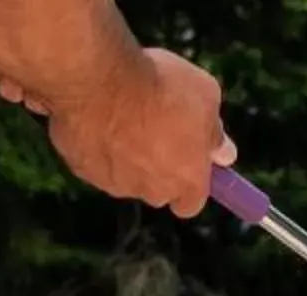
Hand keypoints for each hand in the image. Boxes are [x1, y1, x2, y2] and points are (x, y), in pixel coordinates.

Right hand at [0, 46, 231, 216]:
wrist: (100, 80)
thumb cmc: (161, 85)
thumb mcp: (205, 95)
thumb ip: (215, 131)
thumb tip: (225, 154)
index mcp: (187, 181)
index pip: (191, 203)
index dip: (191, 182)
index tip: (191, 161)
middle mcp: (151, 191)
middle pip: (157, 189)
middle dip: (158, 166)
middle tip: (158, 126)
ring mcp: (114, 184)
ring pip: (124, 174)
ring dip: (126, 151)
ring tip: (125, 110)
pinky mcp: (82, 169)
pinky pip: (94, 158)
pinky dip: (97, 140)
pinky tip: (98, 110)